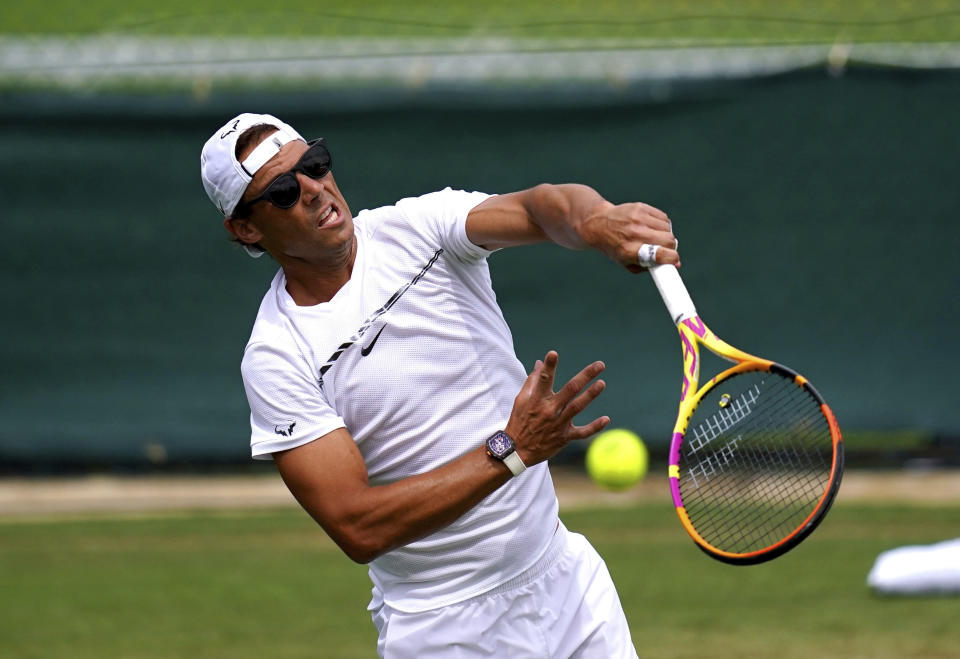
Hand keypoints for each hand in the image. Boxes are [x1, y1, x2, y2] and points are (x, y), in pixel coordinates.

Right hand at [505, 351, 609, 465]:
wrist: (517, 450)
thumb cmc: (519, 421)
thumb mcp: (521, 400)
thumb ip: (532, 381)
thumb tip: (540, 363)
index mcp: (538, 399)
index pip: (544, 379)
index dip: (549, 366)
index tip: (553, 354)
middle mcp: (550, 410)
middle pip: (571, 389)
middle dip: (586, 375)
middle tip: (600, 365)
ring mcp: (558, 423)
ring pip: (578, 406)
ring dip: (591, 394)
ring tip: (602, 383)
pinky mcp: (564, 437)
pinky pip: (582, 432)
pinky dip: (595, 427)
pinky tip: (606, 419)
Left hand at [578, 201, 679, 272]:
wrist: (597, 224)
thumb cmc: (614, 246)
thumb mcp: (626, 262)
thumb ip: (650, 266)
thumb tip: (675, 264)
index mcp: (629, 251)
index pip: (659, 254)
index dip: (672, 259)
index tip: (675, 262)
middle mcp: (634, 234)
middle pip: (668, 240)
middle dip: (671, 247)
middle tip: (665, 249)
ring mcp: (638, 219)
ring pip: (668, 228)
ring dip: (666, 234)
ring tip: (655, 237)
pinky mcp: (641, 208)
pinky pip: (663, 217)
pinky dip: (662, 224)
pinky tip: (652, 227)